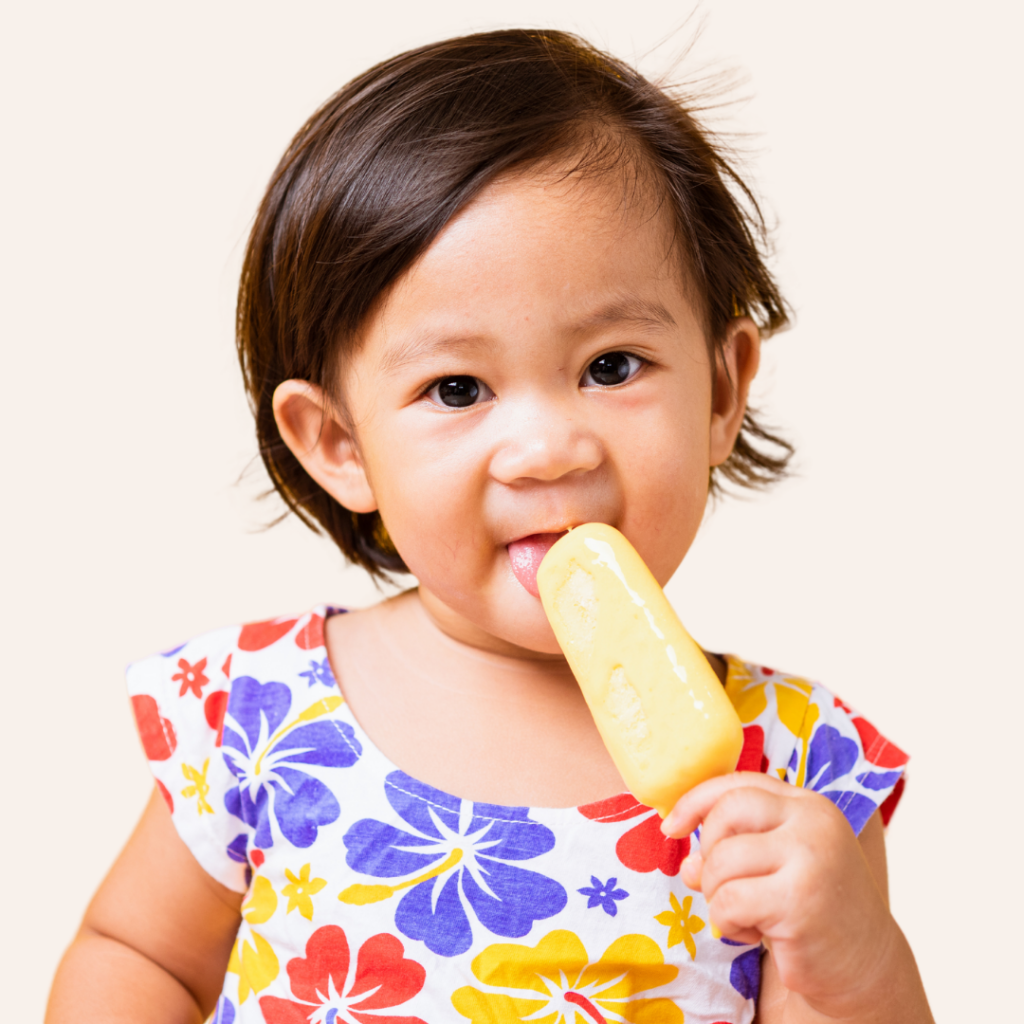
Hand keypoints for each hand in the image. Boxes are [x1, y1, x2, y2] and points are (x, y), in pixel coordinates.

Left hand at [662, 773, 900, 1017]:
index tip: (671, 827)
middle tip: (720, 884)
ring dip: (718, 895)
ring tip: (747, 915)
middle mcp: (813, 822)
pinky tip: (756, 934)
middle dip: (709, 851)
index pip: (738, 783)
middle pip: (727, 811)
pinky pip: (729, 900)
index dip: (695, 801)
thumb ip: (733, 849)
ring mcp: (810, 859)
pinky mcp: (799, 901)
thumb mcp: (774, 866)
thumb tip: (686, 862)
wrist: (865, 970)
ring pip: (722, 860)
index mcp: (808, 804)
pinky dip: (728, 922)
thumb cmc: (811, 910)